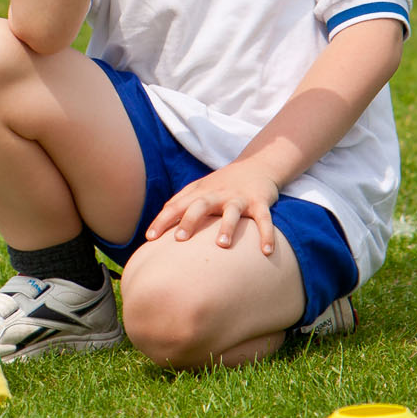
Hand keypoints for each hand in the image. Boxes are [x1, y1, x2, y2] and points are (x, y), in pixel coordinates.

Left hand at [145, 164, 280, 254]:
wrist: (257, 165)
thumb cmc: (222, 183)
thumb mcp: (199, 188)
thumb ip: (179, 202)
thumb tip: (157, 221)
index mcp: (201, 193)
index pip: (177, 206)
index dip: (163, 221)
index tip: (149, 238)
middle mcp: (218, 195)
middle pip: (201, 206)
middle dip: (189, 221)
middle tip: (179, 240)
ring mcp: (239, 199)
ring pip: (232, 213)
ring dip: (228, 228)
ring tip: (222, 245)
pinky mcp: (260, 202)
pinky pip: (264, 220)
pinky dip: (267, 235)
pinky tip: (266, 252)